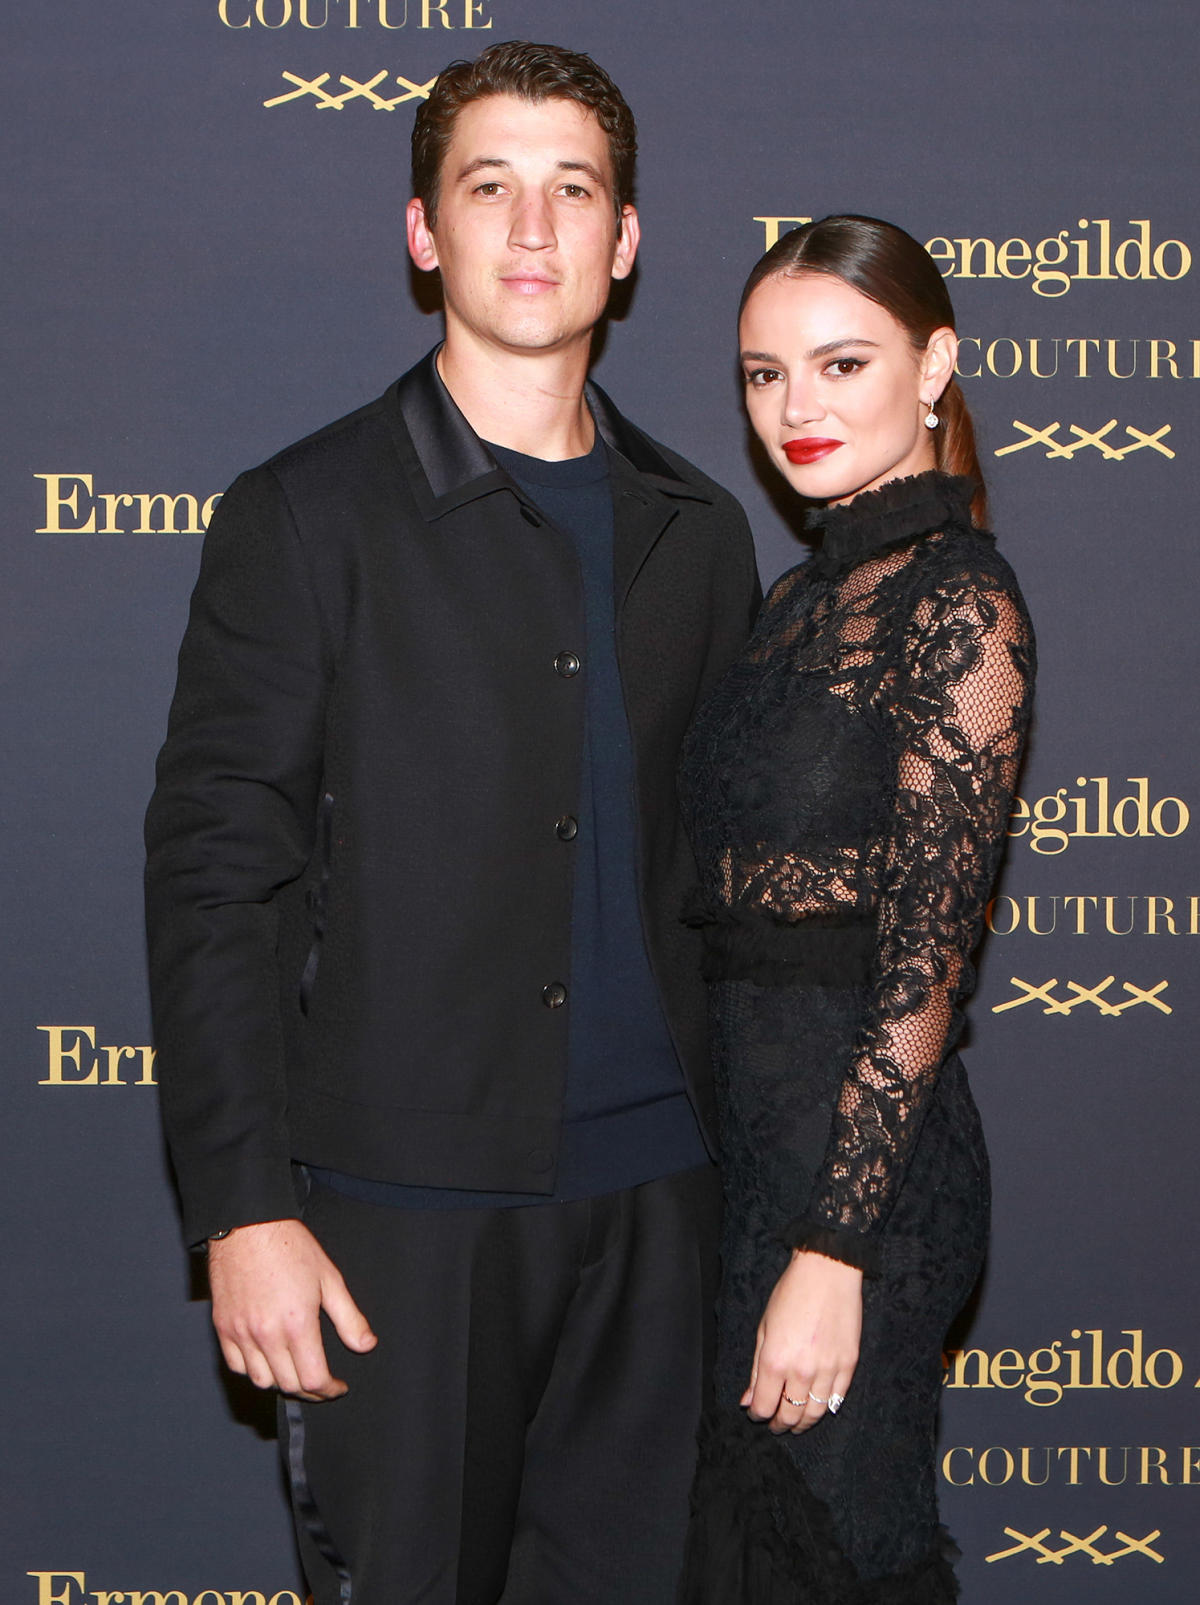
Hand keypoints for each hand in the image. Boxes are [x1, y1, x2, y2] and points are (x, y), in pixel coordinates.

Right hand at [208, 1218, 376, 1400]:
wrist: (248, 1225)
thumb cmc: (290, 1247)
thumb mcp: (329, 1278)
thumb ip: (349, 1317)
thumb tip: (365, 1345)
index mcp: (297, 1324)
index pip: (313, 1379)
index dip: (330, 1390)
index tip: (338, 1386)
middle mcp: (266, 1334)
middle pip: (288, 1385)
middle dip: (309, 1390)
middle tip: (321, 1382)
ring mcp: (241, 1333)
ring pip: (261, 1381)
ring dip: (281, 1382)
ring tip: (295, 1372)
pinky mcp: (223, 1327)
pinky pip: (236, 1366)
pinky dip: (253, 1370)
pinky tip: (267, 1360)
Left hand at [741, 1248, 861, 1433]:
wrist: (827, 1273)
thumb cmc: (790, 1295)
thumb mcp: (764, 1329)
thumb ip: (756, 1370)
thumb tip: (748, 1400)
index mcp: (775, 1361)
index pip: (763, 1407)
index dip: (757, 1415)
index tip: (756, 1413)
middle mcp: (801, 1371)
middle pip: (789, 1415)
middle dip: (779, 1425)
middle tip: (775, 1424)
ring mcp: (828, 1370)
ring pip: (815, 1414)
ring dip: (802, 1423)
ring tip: (795, 1422)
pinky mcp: (849, 1366)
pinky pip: (836, 1400)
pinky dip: (825, 1408)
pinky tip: (816, 1406)